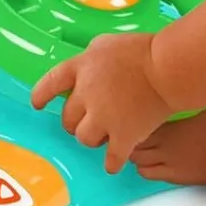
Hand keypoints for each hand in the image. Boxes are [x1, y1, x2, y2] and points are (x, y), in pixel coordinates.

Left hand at [31, 31, 170, 172]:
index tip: (37, 104)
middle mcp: (86, 95)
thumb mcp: (107, 43)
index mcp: (81, 68)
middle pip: (68, 118)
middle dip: (75, 121)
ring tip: (105, 134)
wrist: (168, 69)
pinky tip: (114, 163)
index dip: (41, 95)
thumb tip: (85, 67)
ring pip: (84, 139)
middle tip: (90, 119)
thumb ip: (90, 58)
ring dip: (92, 138)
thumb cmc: (142, 50)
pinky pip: (111, 158)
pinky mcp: (123, 136)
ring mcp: (103, 119)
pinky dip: (112, 162)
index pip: (50, 83)